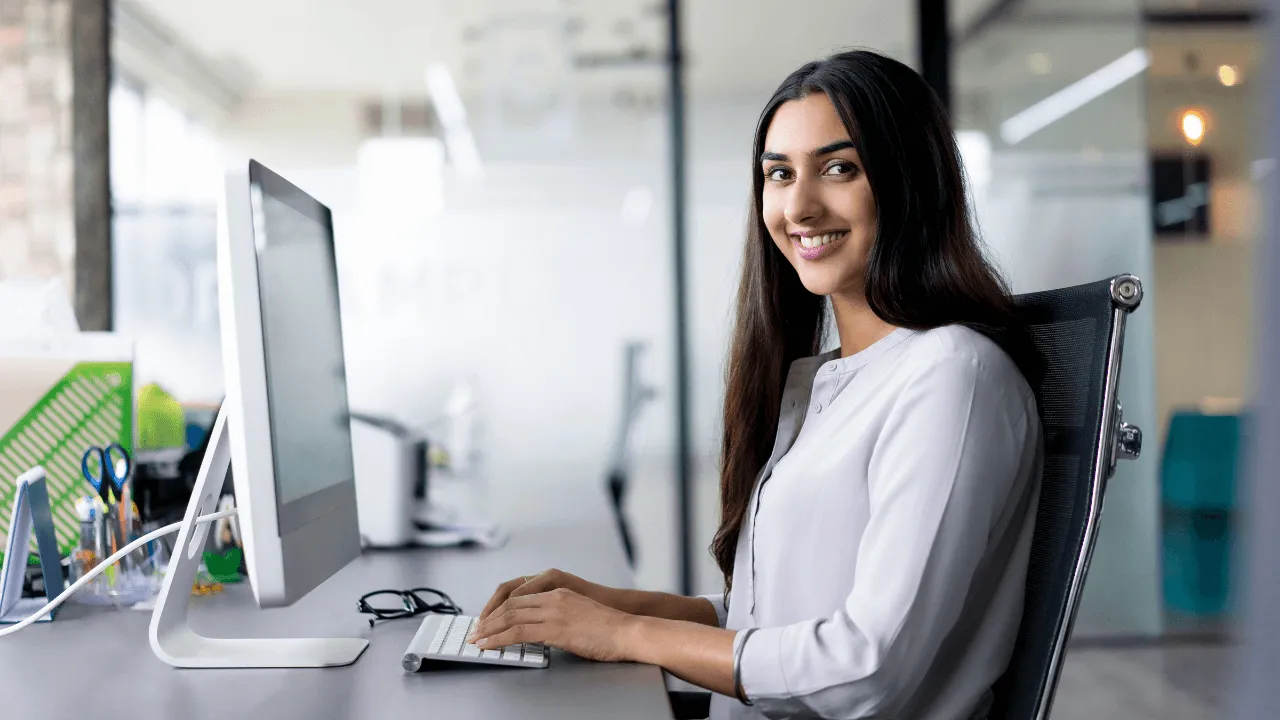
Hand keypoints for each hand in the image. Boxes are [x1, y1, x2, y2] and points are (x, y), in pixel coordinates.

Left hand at [471, 587, 639, 662]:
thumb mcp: (578, 612)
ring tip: (477, 639)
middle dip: (489, 618)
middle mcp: (553, 596)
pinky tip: (491, 646)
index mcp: (558, 590)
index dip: (498, 607)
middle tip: (476, 630)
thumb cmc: (608, 627)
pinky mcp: (555, 628)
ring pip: (511, 617)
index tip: (487, 619)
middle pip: (510, 604)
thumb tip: (540, 628)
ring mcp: (554, 611)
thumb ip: (558, 614)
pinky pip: (519, 632)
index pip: (518, 593)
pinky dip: (500, 639)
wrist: (627, 631)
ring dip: (490, 629)